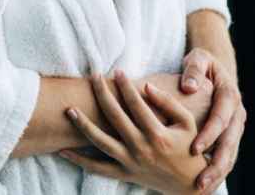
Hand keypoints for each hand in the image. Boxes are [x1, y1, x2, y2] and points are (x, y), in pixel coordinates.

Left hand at [59, 70, 207, 193]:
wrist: (189, 184)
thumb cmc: (190, 147)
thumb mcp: (187, 123)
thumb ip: (168, 103)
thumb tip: (146, 86)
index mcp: (158, 134)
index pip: (136, 104)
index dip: (126, 85)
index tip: (118, 70)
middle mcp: (141, 148)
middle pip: (115, 117)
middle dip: (102, 94)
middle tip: (93, 76)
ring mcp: (130, 163)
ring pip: (101, 143)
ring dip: (83, 126)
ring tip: (69, 110)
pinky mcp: (124, 174)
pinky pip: (97, 168)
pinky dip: (80, 160)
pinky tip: (63, 150)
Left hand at [180, 48, 245, 194]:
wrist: (216, 71)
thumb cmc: (202, 65)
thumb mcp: (199, 59)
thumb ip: (194, 69)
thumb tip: (189, 86)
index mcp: (230, 95)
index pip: (221, 118)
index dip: (209, 134)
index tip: (195, 149)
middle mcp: (236, 114)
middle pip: (229, 143)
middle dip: (215, 164)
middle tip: (200, 180)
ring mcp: (235, 127)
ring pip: (230, 155)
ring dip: (217, 173)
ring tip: (201, 188)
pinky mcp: (230, 137)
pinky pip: (226, 157)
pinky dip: (217, 172)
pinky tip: (204, 185)